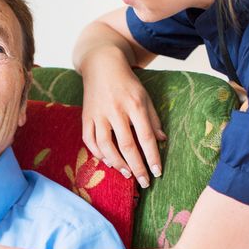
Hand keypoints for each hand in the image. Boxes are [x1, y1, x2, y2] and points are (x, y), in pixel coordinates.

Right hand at [81, 59, 165, 188]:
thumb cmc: (127, 83)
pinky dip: (98, 154)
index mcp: (135, 104)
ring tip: (127, 174)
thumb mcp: (145, 96)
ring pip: (106, 146)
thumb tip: (162, 140)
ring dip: (118, 164)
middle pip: (127, 146)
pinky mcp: (86, 116)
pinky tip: (108, 162)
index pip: (146, 137)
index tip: (157, 173)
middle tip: (144, 183)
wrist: (101, 65)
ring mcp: (99, 114)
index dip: (152, 157)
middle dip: (137, 167)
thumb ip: (153, 119)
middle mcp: (116, 110)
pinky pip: (90, 140)